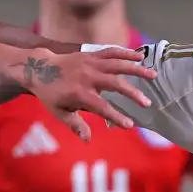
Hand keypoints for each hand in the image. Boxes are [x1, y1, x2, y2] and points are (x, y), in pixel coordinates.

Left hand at [18, 49, 152, 140]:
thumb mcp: (59, 112)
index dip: (116, 116)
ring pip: (117, 65)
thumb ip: (75, 125)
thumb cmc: (50, 94)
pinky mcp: (91, 54)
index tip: (129, 125)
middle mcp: (87, 76)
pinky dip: (126, 53)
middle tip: (147, 103)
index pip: (102, 107)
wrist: (39, 67)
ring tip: (153, 75)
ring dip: (136, 69)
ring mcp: (90, 63)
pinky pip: (111, 52)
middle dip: (132, 93)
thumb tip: (88, 139)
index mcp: (79, 93)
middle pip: (114, 84)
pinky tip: (140, 56)